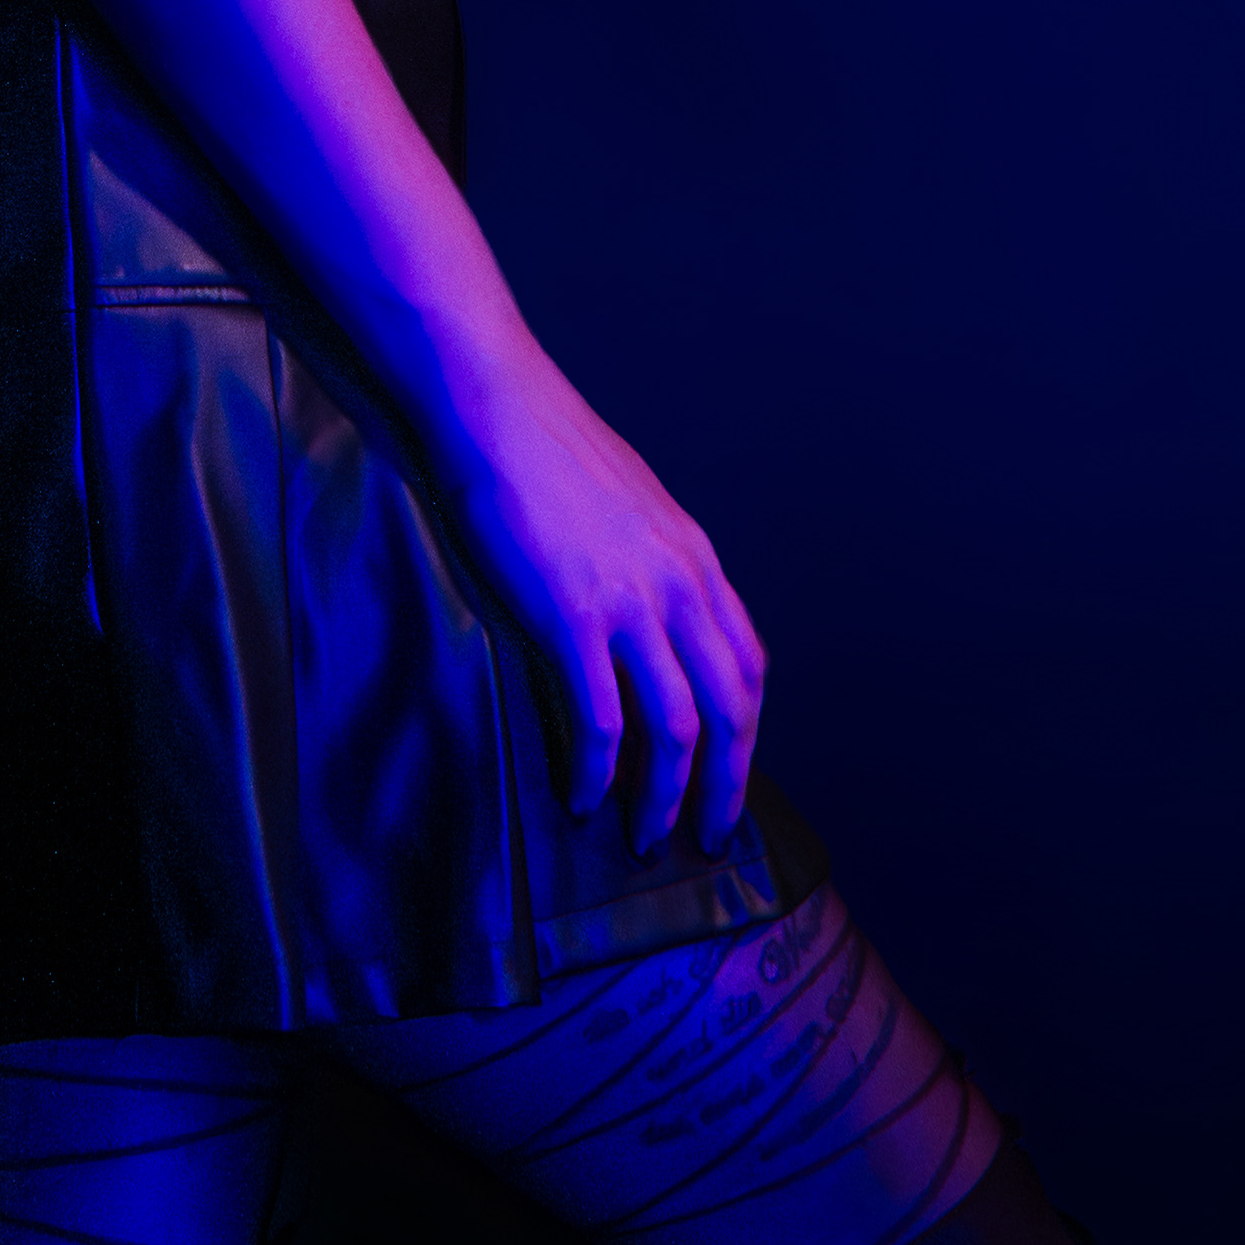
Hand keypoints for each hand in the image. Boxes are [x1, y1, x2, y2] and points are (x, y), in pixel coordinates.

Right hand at [427, 344, 767, 853]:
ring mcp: (630, 602)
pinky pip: (601, 719)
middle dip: (723, 785)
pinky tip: (583, 797)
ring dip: (664, 795)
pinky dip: (599, 770)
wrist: (496, 407)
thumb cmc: (547, 451)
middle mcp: (680, 585)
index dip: (746, 734)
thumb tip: (650, 618)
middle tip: (703, 836)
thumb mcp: (631, 505)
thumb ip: (653, 563)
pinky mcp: (573, 617)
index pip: (748, 666)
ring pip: (676, 727)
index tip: (727, 777)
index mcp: (697, 560)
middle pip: (729, 710)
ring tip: (641, 834)